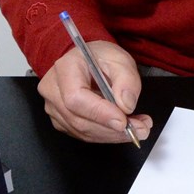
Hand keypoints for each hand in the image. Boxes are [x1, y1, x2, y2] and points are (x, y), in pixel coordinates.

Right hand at [36, 41, 151, 143]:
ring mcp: (54, 107)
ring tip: (137, 128)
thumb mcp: (120, 59)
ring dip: (113, 134)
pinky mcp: (61, 121)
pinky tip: (123, 129)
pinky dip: (106, 135)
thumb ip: (126, 80)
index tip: (123, 121)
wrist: (88, 61)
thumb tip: (126, 105)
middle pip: (79, 119)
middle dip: (113, 129)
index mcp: (65, 68)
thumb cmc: (100, 58)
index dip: (100, 113)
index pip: (76, 98)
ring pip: (83, 131)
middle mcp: (53, 89)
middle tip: (140, 128)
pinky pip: (83, 134)